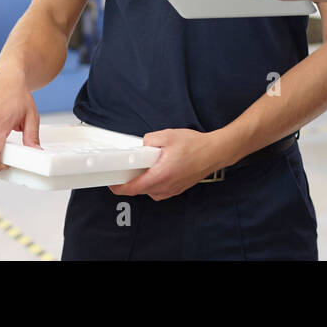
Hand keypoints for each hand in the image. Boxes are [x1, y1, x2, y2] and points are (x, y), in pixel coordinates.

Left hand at [109, 129, 227, 200]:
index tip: (112, 183)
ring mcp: (172, 190)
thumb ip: (150, 140)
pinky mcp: (178, 189)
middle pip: (140, 190)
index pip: (133, 188)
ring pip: (150, 190)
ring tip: (146, 166)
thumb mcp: (168, 136)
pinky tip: (158, 169)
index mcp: (160, 175)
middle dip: (131, 180)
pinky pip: (160, 189)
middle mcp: (166, 187)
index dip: (118, 187)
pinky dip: (154, 181)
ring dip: (144, 181)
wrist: (215, 152)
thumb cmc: (196, 146)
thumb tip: (142, 145)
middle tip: (128, 168)